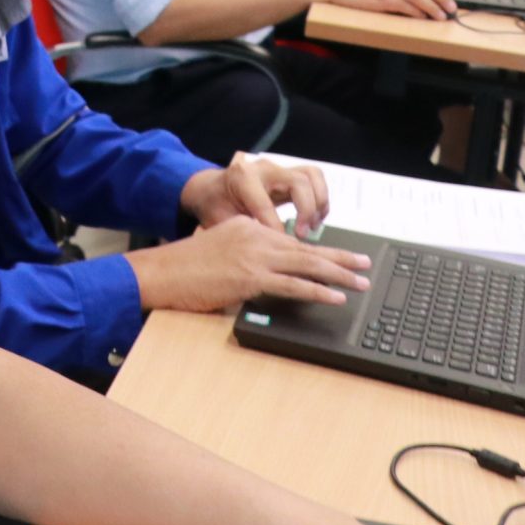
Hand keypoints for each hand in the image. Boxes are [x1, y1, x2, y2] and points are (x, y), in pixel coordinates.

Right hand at [128, 214, 373, 313]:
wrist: (160, 272)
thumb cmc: (183, 266)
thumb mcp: (218, 248)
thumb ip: (244, 253)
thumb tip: (267, 273)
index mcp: (247, 226)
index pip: (291, 239)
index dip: (318, 250)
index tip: (338, 257)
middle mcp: (254, 235)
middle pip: (306, 248)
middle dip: (340, 257)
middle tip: (364, 264)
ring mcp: (253, 256)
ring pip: (306, 264)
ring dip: (338, 274)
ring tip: (360, 282)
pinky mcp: (250, 277)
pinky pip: (293, 285)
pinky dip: (318, 291)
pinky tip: (335, 298)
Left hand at [182, 151, 331, 235]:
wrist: (212, 189)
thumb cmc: (215, 206)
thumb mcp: (219, 220)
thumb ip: (240, 233)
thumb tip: (263, 252)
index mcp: (241, 178)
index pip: (266, 204)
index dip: (275, 229)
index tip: (282, 248)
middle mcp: (263, 168)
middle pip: (299, 182)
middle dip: (306, 211)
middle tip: (302, 235)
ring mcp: (278, 168)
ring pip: (312, 176)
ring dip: (319, 203)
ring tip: (312, 226)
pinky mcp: (289, 174)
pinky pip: (315, 179)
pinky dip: (321, 199)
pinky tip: (313, 219)